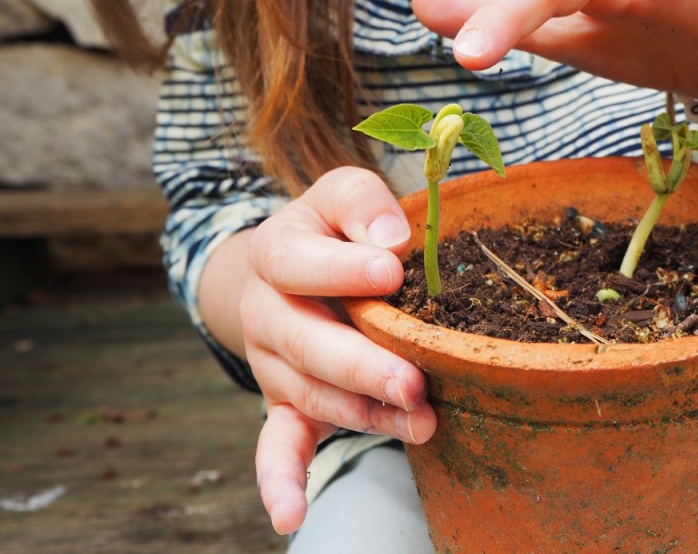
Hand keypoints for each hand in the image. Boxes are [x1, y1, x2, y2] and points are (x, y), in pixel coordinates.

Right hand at [239, 168, 436, 533]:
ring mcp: (271, 364)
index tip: (392, 270)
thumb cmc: (330, 229)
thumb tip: (393, 241)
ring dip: (363, 414)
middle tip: (411, 380)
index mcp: (276, 251)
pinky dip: (281, 482)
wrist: (282, 268)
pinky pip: (275, 446)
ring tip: (418, 422)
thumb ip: (363, 206)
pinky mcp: (284, 404)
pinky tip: (290, 516)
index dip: (343, 269)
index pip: (300, 262)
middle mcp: (264, 312)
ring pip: (309, 395)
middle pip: (303, 342)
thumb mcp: (342, 195)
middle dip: (361, 364)